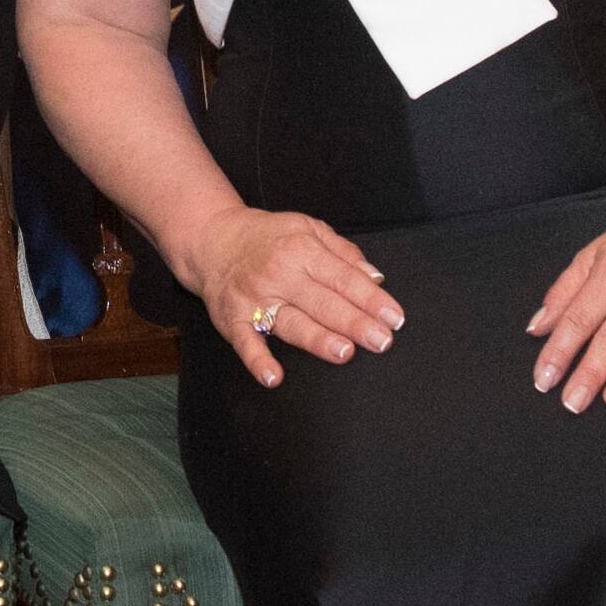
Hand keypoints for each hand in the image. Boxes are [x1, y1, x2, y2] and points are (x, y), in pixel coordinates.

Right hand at [187, 208, 402, 386]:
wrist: (212, 239)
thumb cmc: (267, 237)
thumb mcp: (308, 228)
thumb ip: (344, 253)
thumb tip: (375, 277)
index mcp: (301, 250)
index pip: (343, 278)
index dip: (371, 299)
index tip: (394, 317)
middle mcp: (279, 274)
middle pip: (322, 302)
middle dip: (354, 322)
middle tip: (381, 340)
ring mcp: (255, 299)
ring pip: (291, 323)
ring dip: (317, 339)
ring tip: (343, 352)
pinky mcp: (233, 319)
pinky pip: (246, 343)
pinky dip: (258, 361)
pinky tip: (273, 377)